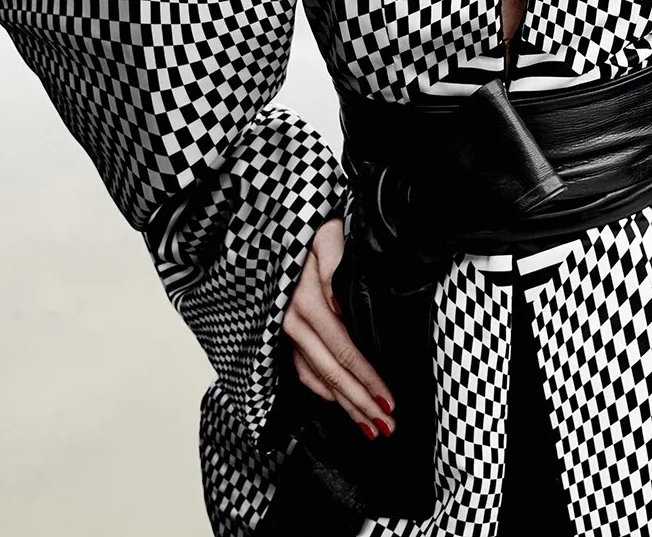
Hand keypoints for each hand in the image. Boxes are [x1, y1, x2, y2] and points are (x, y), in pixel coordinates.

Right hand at [283, 218, 395, 437]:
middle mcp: (291, 321)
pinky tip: (335, 400)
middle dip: (359, 405)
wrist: (262, 222)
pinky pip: (298, 369)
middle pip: (330, 373)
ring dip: (341, 404)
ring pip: (314, 377)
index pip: (344, 351)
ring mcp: (282, 329)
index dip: (367, 380)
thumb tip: (341, 305)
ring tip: (367, 426)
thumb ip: (334, 264)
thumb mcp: (325, 233)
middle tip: (385, 429)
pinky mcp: (276, 332)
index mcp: (306, 301)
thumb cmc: (304, 226)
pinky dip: (318, 389)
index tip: (389, 403)